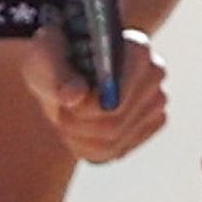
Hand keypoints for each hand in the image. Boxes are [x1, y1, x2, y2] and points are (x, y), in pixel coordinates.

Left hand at [28, 26, 170, 163]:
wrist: (61, 66)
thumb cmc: (52, 56)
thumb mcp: (45, 58)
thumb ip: (58, 77)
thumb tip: (74, 96)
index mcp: (136, 49)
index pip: (121, 93)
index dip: (89, 108)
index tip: (64, 105)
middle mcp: (154, 74)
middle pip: (115, 122)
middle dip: (78, 124)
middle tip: (57, 113)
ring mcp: (156, 102)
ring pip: (113, 142)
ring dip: (78, 136)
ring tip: (65, 116)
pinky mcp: (150, 125)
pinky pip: (114, 152)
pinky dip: (87, 147)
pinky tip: (77, 128)